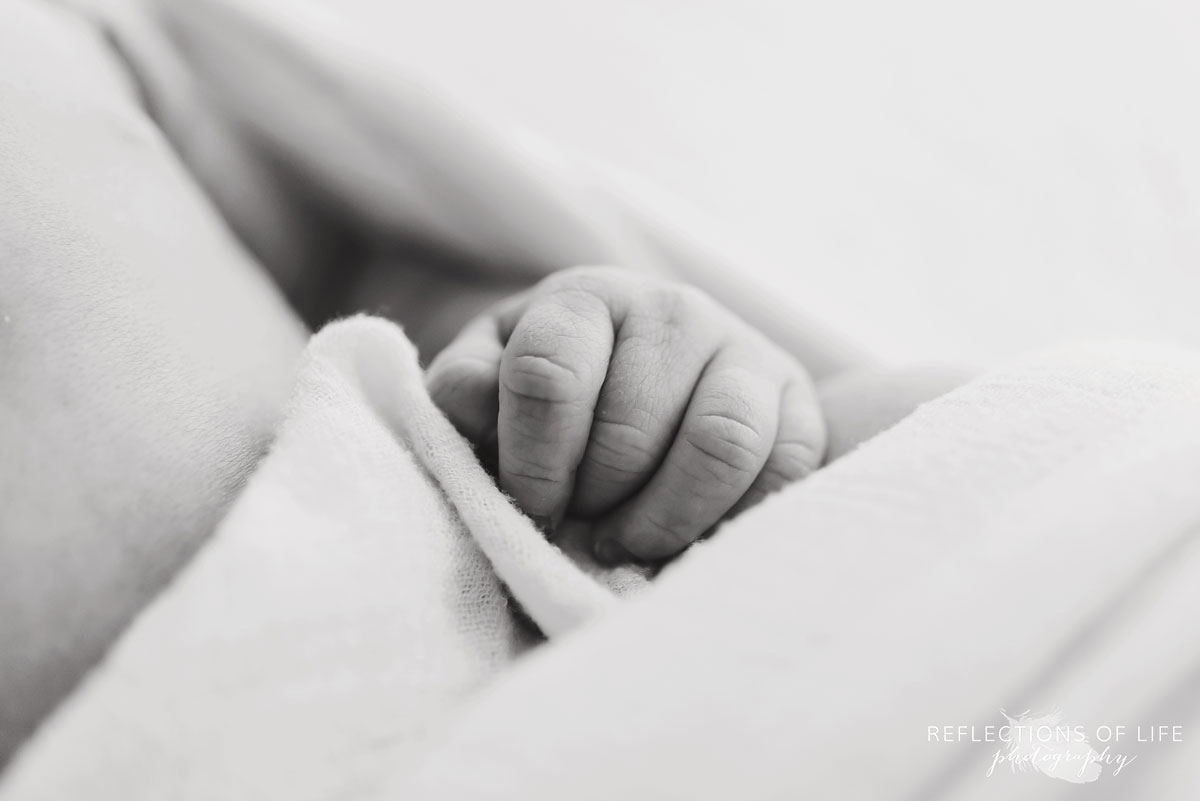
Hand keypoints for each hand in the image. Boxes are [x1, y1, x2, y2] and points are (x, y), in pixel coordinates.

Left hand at [427, 267, 826, 563]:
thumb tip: (470, 402)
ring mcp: (745, 350)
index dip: (532, 462)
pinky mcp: (799, 402)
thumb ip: (466, 389)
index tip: (532, 508)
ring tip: (631, 542)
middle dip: (596, 500)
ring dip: (664, 519)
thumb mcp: (493, 378)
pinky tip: (691, 534)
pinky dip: (733, 521)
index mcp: (586, 299)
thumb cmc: (559, 393)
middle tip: (583, 527)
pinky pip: (783, 473)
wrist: (655, 378)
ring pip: (718, 446)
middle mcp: (673, 310)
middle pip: (631, 428)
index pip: (548, 375)